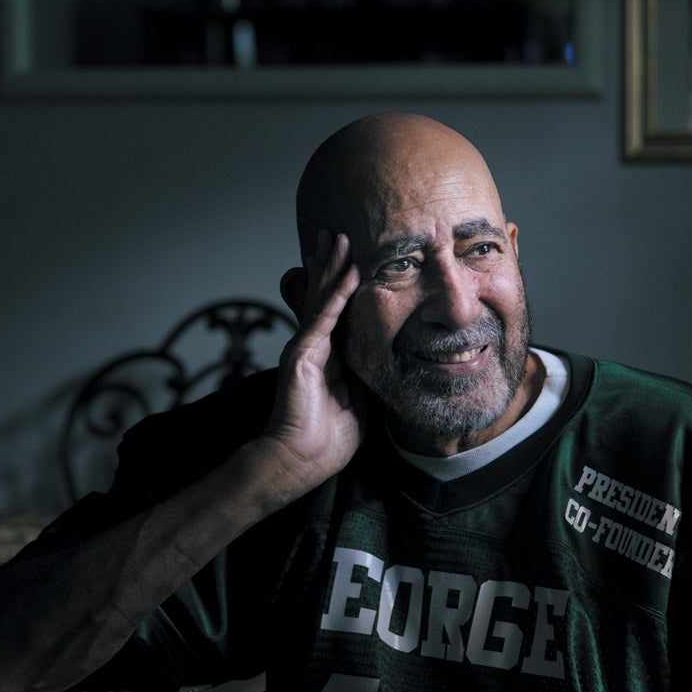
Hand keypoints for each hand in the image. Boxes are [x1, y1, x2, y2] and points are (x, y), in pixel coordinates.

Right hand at [257, 230, 364, 501]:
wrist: (301, 460)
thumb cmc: (327, 439)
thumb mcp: (359, 401)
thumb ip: (366, 378)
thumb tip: (390, 364)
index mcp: (326, 355)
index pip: (336, 311)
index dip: (342, 284)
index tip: (351, 258)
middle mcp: (312, 345)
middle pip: (324, 295)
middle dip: (330, 263)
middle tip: (335, 232)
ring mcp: (305, 347)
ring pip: (321, 298)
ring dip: (331, 266)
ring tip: (336, 237)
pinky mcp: (303, 354)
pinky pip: (324, 317)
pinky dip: (338, 293)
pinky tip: (349, 271)